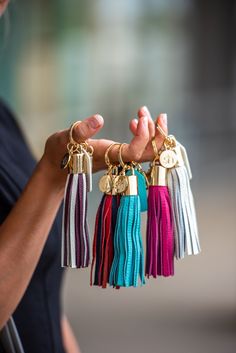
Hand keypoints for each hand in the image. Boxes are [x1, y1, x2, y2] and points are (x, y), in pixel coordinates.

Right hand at [40, 107, 167, 188]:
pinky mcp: (119, 155)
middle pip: (149, 156)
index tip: (140, 117)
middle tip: (160, 115)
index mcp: (106, 156)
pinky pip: (139, 148)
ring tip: (145, 112)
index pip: (134, 152)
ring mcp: (120, 159)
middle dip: (159, 136)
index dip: (143, 137)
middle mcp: (117, 160)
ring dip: (153, 133)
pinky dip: (144, 134)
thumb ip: (81, 130)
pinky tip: (135, 122)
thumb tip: (99, 118)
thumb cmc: (60, 152)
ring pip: (146, 152)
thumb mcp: (65, 138)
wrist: (58, 166)